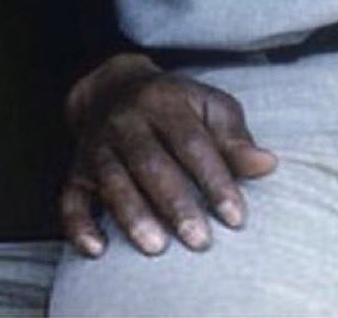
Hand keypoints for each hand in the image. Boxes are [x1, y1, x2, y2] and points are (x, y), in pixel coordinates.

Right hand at [60, 52, 276, 257]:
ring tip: (156, 246)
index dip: (214, 179)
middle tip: (199, 240)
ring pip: (112, 179)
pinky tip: (97, 249)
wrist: (114, 86)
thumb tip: (266, 165)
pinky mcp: (77, 169)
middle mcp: (127, 120)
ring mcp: (98, 144)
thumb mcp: (208, 107)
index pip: (191, 142)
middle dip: (175, 202)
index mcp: (164, 101)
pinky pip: (70, 197)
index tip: (236, 217)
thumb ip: (235, 138)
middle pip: (150, 161)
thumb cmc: (176, 105)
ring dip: (132, 213)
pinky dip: (79, 224)